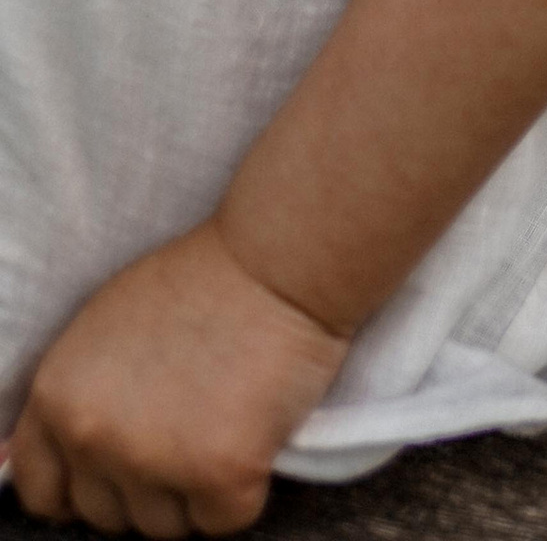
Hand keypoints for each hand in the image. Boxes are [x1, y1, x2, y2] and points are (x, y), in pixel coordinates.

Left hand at [4, 224, 348, 534]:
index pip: (42, 490)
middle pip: (110, 516)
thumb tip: (68, 454)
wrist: (279, 258)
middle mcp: (92, 435)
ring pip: (167, 527)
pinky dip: (245, 488)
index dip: (83, 487)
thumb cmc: (204, 280)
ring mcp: (153, 460)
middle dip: (149, 484)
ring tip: (225, 417)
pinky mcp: (219, 475)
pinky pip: (223, 520)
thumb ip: (81, 394)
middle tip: (190, 424)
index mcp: (57, 398)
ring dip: (196, 489)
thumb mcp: (108, 328)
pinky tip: (255, 428)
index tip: (116, 474)